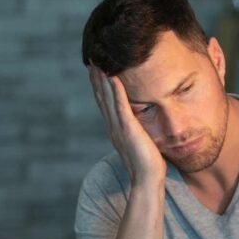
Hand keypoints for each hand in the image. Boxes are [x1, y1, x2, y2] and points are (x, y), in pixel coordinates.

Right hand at [88, 64, 166, 185]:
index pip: (105, 103)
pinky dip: (115, 90)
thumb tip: (140, 126)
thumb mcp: (139, 143)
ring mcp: (118, 127)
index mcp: (115, 129)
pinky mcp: (127, 128)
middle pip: (101, 97)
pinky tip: (112, 76)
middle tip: (92, 59)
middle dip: (96, 78)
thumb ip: (136, 132)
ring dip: (102, 79)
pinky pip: (120, 105)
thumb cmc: (147, 164)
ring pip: (107, 98)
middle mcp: (112, 126)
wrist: (146, 180)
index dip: (99, 86)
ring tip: (98, 62)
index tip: (97, 69)